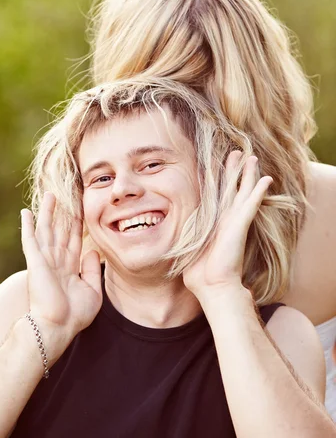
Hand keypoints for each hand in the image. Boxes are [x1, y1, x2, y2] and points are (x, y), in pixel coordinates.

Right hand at [21, 192, 101, 362]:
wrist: (57, 327)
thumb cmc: (74, 315)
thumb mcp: (92, 291)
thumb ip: (92, 269)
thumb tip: (94, 250)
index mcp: (70, 268)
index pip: (74, 240)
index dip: (77, 225)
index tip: (81, 210)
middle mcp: (56, 261)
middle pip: (60, 231)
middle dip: (63, 213)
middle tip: (65, 195)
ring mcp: (45, 260)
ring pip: (46, 230)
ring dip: (47, 212)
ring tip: (49, 195)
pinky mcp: (35, 262)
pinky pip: (31, 239)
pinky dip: (28, 225)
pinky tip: (26, 212)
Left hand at [183, 152, 271, 304]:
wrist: (211, 285)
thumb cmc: (198, 272)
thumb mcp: (187, 248)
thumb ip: (185, 238)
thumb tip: (171, 239)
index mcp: (214, 223)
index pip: (216, 196)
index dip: (218, 179)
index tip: (217, 164)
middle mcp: (226, 220)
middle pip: (231, 188)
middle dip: (234, 170)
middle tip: (238, 152)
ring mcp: (235, 221)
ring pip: (243, 191)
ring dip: (247, 174)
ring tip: (252, 158)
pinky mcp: (240, 225)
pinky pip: (251, 204)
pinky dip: (258, 191)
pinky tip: (266, 179)